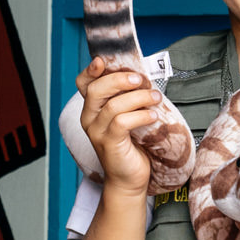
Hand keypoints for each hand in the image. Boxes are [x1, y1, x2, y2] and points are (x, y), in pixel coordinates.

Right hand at [76, 58, 158, 196]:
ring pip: (113, 106)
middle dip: (119, 80)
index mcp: (92, 109)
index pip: (84, 84)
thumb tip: (141, 78)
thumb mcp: (126, 117)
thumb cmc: (131, 145)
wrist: (129, 179)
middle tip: (141, 80)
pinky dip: (140, 115)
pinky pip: (122, 123)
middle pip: (96, 90)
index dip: (90, 70)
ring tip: (155, 97)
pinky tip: (152, 115)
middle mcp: (89, 118)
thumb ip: (126, 99)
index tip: (102, 60)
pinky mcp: (109, 144)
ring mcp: (97, 132)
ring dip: (138, 98)